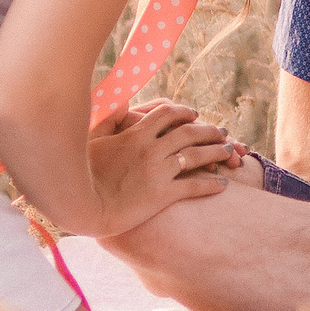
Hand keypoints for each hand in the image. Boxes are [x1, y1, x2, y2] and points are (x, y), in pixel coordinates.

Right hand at [81, 103, 233, 235]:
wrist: (82, 208)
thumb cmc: (80, 174)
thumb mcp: (90, 139)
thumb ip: (108, 119)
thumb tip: (122, 102)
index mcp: (135, 134)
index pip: (167, 114)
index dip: (183, 112)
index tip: (194, 114)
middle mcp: (151, 149)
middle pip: (189, 133)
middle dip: (209, 130)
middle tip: (222, 132)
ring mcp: (158, 172)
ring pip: (196, 156)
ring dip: (216, 152)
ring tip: (229, 152)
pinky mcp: (162, 195)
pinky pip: (194, 186)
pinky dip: (211, 184)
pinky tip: (223, 185)